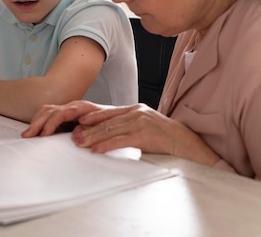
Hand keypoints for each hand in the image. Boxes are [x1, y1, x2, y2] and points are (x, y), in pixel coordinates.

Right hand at [22, 100, 106, 136]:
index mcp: (81, 108)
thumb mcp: (105, 126)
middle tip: (27, 136)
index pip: (61, 113)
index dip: (50, 124)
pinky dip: (39, 121)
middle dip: (37, 123)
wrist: (116, 117)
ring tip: (27, 135)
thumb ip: (91, 129)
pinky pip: (47, 115)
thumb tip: (76, 134)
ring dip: (35, 122)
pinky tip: (34, 131)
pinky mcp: (65, 116)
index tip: (43, 135)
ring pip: (46, 111)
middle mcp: (72, 107)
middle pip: (49, 110)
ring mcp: (68, 110)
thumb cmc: (111, 121)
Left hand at [23, 100, 220, 165]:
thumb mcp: (144, 132)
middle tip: (69, 135)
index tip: (72, 123)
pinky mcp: (148, 134)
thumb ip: (127, 131)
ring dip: (92, 137)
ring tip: (77, 143)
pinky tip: (97, 150)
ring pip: (112, 129)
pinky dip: (108, 144)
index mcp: (134, 110)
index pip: (107, 114)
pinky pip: (124, 139)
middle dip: (86, 128)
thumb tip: (107, 139)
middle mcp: (136, 111)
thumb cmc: (167, 142)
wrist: (191, 146)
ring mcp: (142, 121)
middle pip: (106, 120)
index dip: (88, 118)